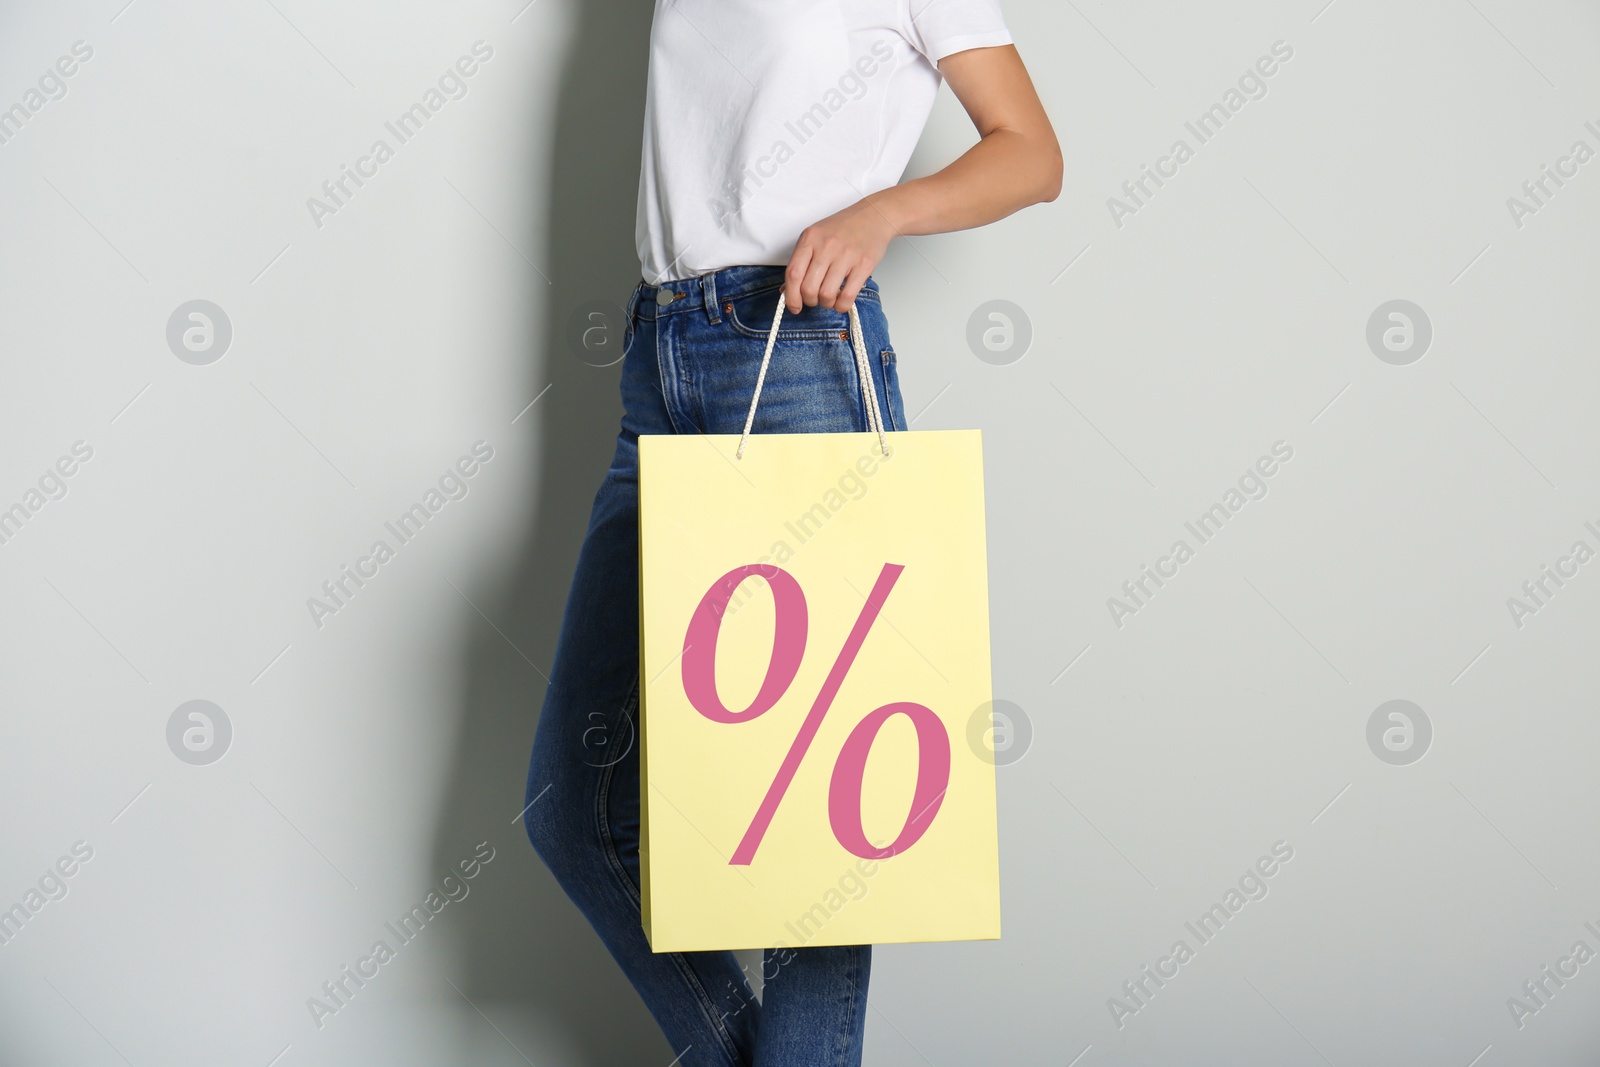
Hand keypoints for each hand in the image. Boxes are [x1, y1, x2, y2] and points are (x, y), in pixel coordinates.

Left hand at [783, 198, 896, 313]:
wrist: (874, 215)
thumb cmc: (843, 227)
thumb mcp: (816, 237)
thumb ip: (801, 262)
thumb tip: (787, 291)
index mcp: (810, 238)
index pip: (793, 274)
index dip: (791, 296)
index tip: (794, 306)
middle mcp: (826, 246)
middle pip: (808, 288)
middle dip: (810, 301)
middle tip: (815, 299)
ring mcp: (846, 256)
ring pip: (826, 294)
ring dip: (826, 303)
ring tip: (830, 298)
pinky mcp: (863, 265)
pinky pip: (847, 296)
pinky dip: (841, 306)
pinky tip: (841, 302)